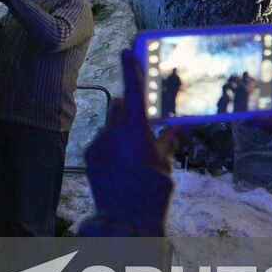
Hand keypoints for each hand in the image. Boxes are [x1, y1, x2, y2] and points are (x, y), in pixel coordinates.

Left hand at [84, 50, 181, 224]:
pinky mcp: (89, 154)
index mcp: (136, 130)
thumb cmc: (152, 191)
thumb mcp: (165, 164)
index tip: (126, 51)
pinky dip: (111, 146)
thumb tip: (183, 124)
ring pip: (111, 126)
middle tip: (143, 124)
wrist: (124, 220)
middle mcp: (113, 131)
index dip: (131, 69)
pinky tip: (121, 166)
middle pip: (121, 107)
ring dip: (121, 131)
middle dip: (131, 109)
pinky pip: (102, 141)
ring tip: (134, 156)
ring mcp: (98, 142)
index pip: (134, 92)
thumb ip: (169, 140)